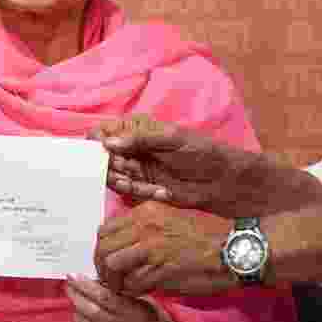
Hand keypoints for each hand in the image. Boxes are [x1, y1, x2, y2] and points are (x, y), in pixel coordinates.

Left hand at [64, 276, 157, 321]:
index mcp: (132, 312)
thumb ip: (118, 290)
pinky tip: (80, 321)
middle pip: (92, 312)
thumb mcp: (138, 298)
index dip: (85, 285)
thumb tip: (91, 278)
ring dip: (77, 312)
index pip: (104, 297)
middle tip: (69, 286)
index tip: (73, 275)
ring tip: (77, 303)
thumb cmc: (144, 315)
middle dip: (76, 296)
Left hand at [95, 200, 230, 296]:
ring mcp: (151, 248)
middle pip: (104, 247)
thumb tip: (125, 243)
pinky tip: (138, 292)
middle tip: (110, 278)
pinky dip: (131, 291)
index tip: (108, 261)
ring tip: (122, 288)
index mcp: (146, 211)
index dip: (103, 249)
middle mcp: (144, 226)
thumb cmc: (208, 235)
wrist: (234, 248)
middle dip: (102, 266)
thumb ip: (147, 227)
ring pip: (112, 265)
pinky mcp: (161, 270)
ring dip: (114, 280)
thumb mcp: (172, 218)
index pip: (105, 229)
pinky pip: (132, 283)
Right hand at [96, 115, 257, 215]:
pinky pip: (130, 192)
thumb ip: (140, 140)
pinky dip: (141, 193)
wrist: (225, 182)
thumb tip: (107, 143)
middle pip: (102, 157)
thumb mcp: (172, 140)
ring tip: (142, 186)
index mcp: (137, 129)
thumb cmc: (203, 153)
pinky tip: (163, 192)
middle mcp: (132, 148)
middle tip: (125, 173)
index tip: (102, 154)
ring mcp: (137, 168)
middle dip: (109, 167)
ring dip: (124, 182)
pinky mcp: (144, 188)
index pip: (103, 131)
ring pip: (112, 176)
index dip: (96, 143)